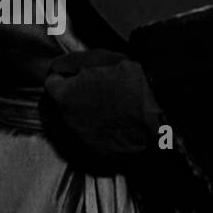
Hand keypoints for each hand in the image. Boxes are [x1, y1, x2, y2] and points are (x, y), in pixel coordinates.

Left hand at [43, 48, 162, 158]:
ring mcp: (85, 140)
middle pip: (63, 106)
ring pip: (77, 124)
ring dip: (86, 115)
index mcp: (63, 97)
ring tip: (109, 106)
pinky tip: (116, 123)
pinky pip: (95, 140)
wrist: (160, 108)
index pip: (51, 84)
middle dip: (74, 97)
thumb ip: (70, 63)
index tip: (77, 75)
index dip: (65, 77)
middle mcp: (68, 122)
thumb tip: (58, 69)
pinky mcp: (103, 154)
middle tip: (95, 89)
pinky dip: (101, 132)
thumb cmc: (128, 79)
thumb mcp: (96, 58)